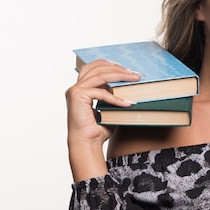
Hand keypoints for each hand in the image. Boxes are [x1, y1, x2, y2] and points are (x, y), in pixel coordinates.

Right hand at [65, 59, 139, 180]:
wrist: (87, 144)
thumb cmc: (97, 130)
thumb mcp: (109, 109)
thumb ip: (114, 97)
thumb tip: (131, 88)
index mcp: (81, 89)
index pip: (94, 68)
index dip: (111, 65)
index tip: (128, 69)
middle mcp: (76, 87)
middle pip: (98, 67)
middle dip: (118, 68)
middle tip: (135, 73)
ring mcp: (75, 91)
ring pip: (100, 75)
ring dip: (120, 75)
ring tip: (134, 79)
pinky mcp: (77, 96)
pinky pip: (101, 92)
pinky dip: (115, 97)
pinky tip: (127, 103)